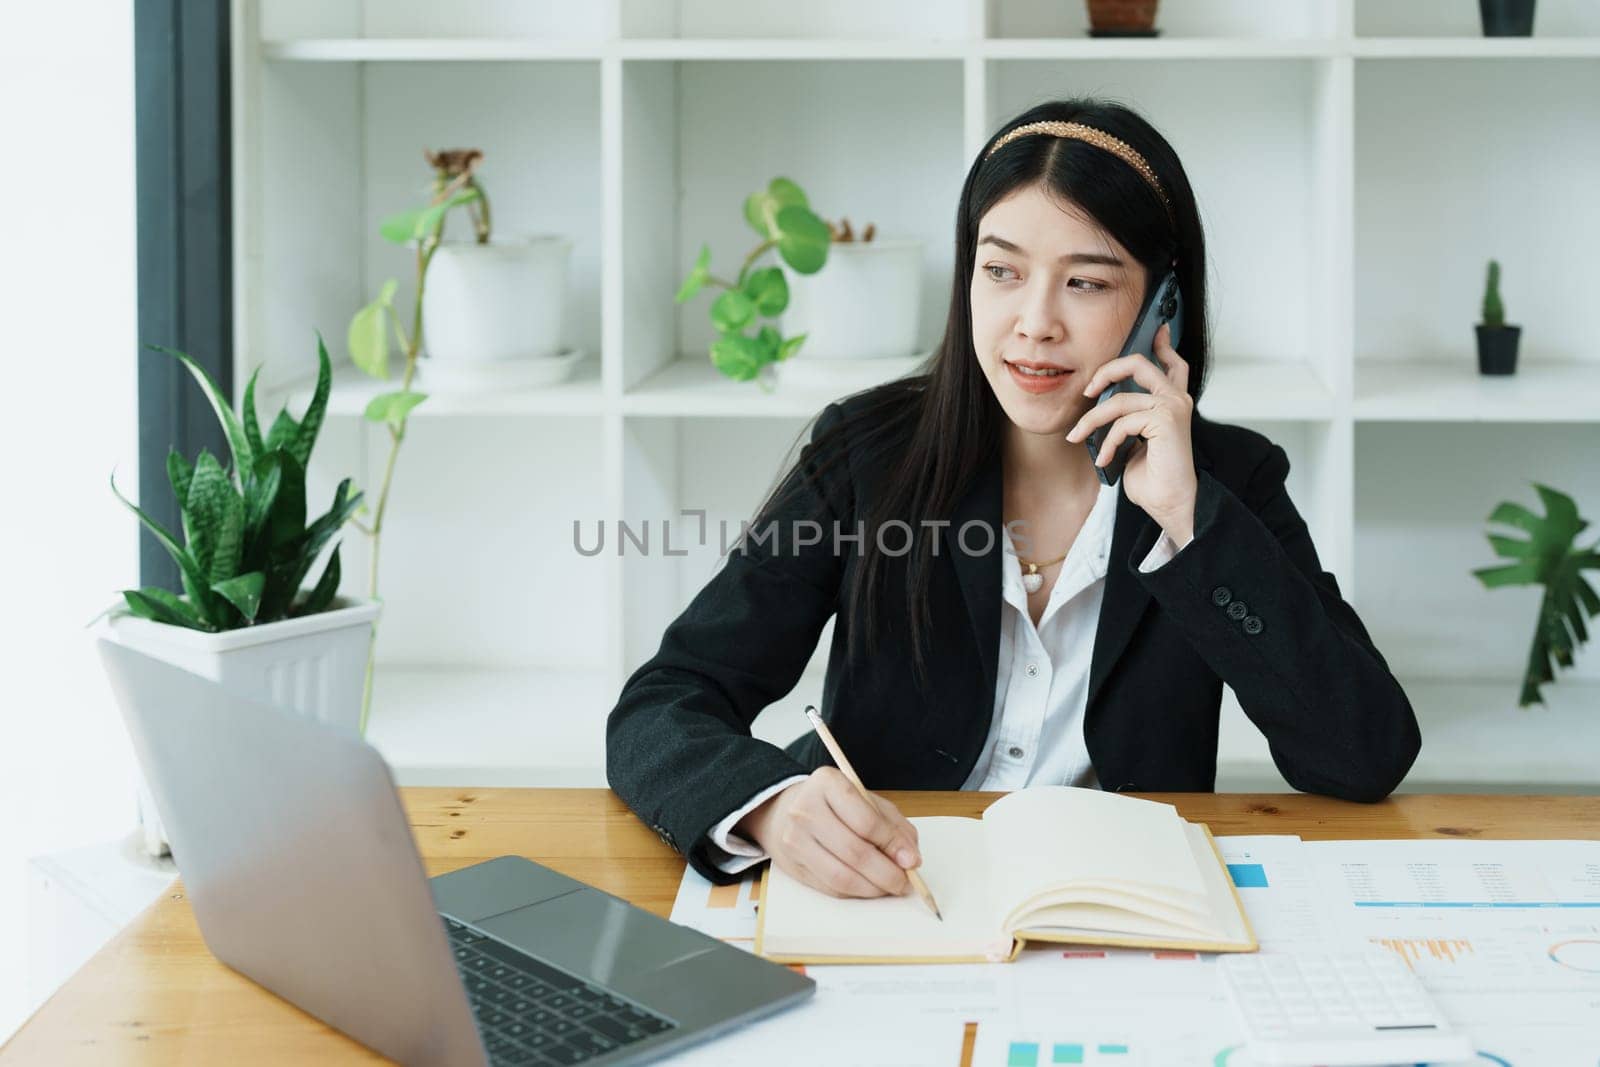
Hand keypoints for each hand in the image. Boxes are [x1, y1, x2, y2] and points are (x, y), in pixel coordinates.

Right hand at [735, 767, 921, 898]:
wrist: (783, 810)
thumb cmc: (833, 804)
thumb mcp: (866, 800)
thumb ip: (893, 825)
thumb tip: (910, 858)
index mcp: (828, 783)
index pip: (866, 821)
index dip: (893, 844)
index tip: (912, 860)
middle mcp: (806, 809)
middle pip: (855, 852)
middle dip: (887, 873)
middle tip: (905, 882)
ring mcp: (794, 839)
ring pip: (841, 876)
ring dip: (873, 888)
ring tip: (890, 887)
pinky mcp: (792, 865)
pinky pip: (830, 888)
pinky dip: (856, 892)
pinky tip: (869, 886)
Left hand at [1064, 321, 1197, 542]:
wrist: (1171, 503)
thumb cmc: (1153, 477)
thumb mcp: (1135, 439)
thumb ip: (1128, 417)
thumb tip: (1102, 403)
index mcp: (1173, 401)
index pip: (1172, 362)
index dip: (1161, 343)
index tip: (1153, 328)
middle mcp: (1177, 399)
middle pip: (1139, 364)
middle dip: (1106, 371)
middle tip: (1087, 390)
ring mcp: (1173, 407)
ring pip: (1119, 399)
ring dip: (1092, 420)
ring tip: (1078, 437)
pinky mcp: (1167, 420)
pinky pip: (1122, 421)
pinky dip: (1107, 441)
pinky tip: (1105, 458)